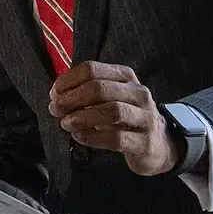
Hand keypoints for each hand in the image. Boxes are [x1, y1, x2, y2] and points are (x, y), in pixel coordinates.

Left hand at [49, 61, 181, 176]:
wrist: (158, 145)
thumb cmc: (125, 119)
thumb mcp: (109, 99)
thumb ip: (85, 93)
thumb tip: (56, 95)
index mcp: (125, 77)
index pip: (92, 69)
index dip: (68, 81)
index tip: (54, 94)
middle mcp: (138, 93)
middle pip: (100, 88)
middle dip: (72, 99)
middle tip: (55, 110)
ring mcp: (145, 117)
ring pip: (111, 111)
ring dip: (82, 117)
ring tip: (66, 124)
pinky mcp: (144, 142)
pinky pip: (117, 138)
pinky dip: (93, 137)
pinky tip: (80, 137)